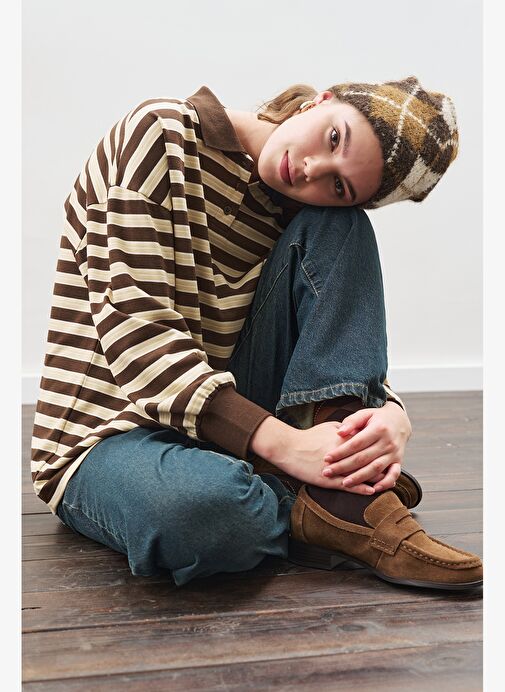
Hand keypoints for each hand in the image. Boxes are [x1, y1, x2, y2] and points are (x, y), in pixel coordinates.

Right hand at [270, 421, 385, 495]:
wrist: (289, 448)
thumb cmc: (309, 437)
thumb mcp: (328, 427)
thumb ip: (345, 428)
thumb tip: (356, 429)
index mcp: (344, 441)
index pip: (367, 446)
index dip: (379, 450)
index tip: (388, 452)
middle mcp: (343, 455)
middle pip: (367, 461)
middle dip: (381, 466)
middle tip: (392, 469)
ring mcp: (336, 469)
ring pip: (360, 475)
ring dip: (374, 479)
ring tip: (386, 483)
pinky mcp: (328, 480)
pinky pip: (348, 486)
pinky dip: (361, 489)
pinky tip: (371, 491)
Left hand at [320, 402, 411, 491]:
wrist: (400, 421)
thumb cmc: (376, 418)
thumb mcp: (364, 414)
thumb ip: (352, 422)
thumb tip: (339, 433)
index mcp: (378, 428)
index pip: (356, 443)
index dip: (341, 452)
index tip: (326, 458)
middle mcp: (387, 442)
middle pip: (363, 458)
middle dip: (344, 467)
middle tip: (327, 472)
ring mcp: (394, 453)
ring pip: (375, 468)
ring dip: (359, 478)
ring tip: (344, 484)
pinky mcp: (398, 461)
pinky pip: (394, 475)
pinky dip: (384, 483)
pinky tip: (372, 489)